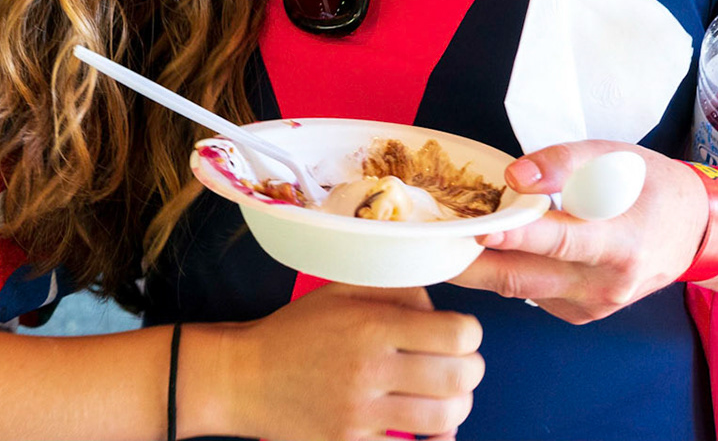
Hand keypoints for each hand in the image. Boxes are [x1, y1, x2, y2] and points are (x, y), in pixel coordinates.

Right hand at [213, 283, 483, 440]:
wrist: (245, 378)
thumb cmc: (297, 330)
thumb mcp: (340, 292)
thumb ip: (394, 291)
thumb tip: (439, 310)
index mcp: (370, 325)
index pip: (455, 334)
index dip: (470, 333)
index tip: (461, 334)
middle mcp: (369, 369)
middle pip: (459, 378)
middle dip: (471, 371)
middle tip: (461, 366)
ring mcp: (360, 413)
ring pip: (444, 419)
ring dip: (457, 408)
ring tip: (448, 398)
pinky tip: (427, 431)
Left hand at [449, 141, 707, 323]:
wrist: (694, 231)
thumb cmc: (650, 186)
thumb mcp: (614, 158)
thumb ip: (562, 163)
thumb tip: (514, 177)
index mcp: (621, 242)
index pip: (561, 241)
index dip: (517, 237)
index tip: (478, 231)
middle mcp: (608, 284)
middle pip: (527, 278)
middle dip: (472, 266)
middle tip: (429, 248)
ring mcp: (596, 306)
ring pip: (523, 291)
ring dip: (481, 271)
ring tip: (442, 247)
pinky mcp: (584, 315)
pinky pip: (534, 297)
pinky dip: (509, 275)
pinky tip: (490, 254)